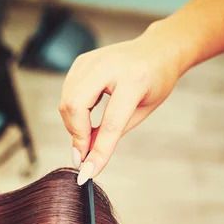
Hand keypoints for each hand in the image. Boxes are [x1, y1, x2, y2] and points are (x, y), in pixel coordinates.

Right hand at [60, 31, 183, 183]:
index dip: (98, 152)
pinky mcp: (81, 62)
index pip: (110, 123)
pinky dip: (73, 113)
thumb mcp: (141, 111)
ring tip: (88, 136)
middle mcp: (108, 66)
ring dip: (74, 126)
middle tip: (83, 156)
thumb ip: (113, 132)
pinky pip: (67, 94)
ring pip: (67, 101)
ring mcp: (91, 61)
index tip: (87, 174)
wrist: (157, 50)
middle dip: (77, 136)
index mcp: (133, 79)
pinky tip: (86, 118)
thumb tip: (88, 155)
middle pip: (75, 107)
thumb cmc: (155, 81)